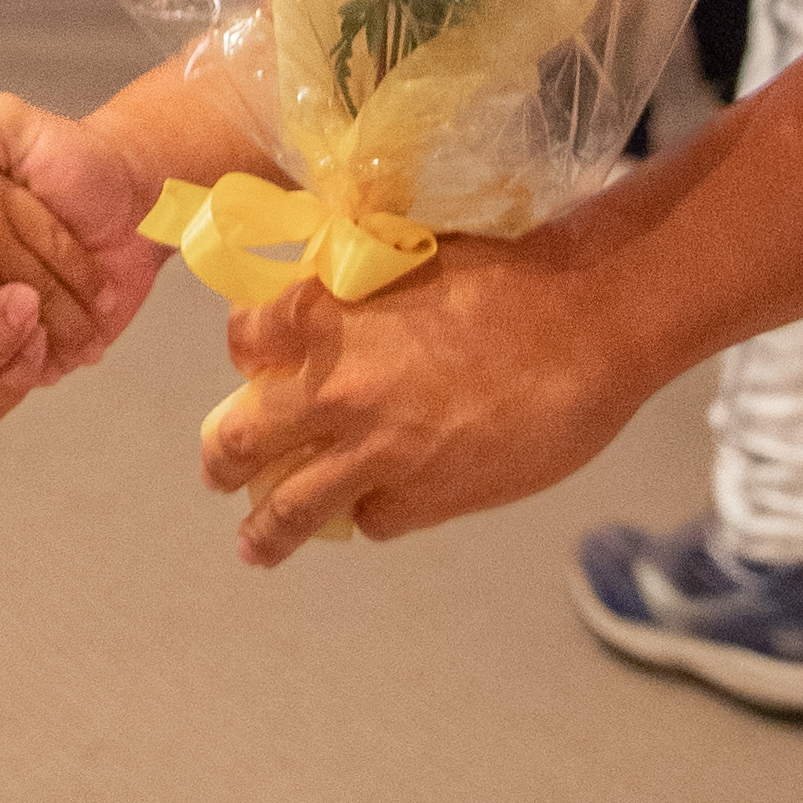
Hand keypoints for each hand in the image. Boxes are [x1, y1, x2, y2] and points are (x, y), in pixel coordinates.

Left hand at [200, 232, 637, 565]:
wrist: (584, 322)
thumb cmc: (506, 275)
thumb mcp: (405, 258)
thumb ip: (355, 292)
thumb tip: (331, 307)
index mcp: (319, 316)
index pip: (244, 340)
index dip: (247, 353)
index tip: (254, 363)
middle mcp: (329, 389)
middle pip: (240, 438)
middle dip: (222, 457)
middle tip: (219, 468)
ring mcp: (371, 451)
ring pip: (292, 507)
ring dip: (266, 529)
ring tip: (254, 544)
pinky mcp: (419, 498)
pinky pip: (371, 521)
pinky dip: (371, 515)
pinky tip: (377, 511)